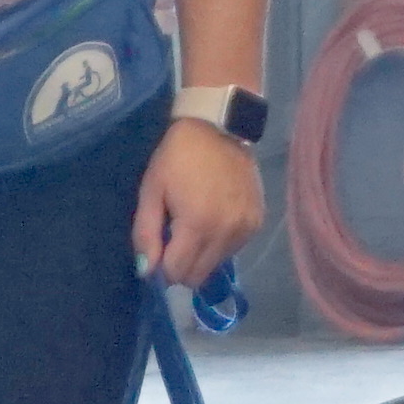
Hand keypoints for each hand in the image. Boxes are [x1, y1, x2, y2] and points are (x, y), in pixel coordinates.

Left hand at [133, 117, 267, 291]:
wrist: (219, 126)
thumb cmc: (178, 157)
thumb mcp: (151, 191)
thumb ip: (146, 234)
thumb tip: (146, 271)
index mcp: (197, 225)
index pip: (177, 273)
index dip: (162, 266)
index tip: (160, 245)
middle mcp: (226, 233)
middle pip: (198, 277)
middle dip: (182, 265)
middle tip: (176, 237)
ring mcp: (245, 229)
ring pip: (216, 265)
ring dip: (202, 254)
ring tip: (197, 221)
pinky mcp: (257, 222)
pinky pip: (233, 249)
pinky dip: (220, 242)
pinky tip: (215, 216)